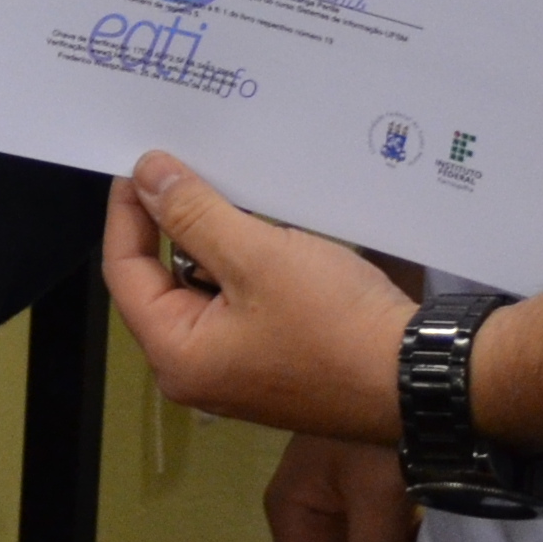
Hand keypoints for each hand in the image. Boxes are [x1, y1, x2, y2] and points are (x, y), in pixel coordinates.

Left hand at [101, 152, 412, 442]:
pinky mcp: (274, 362)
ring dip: (216, 242)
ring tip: (233, 193)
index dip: (127, 212)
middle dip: (175, 224)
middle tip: (190, 168)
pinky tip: (266, 231)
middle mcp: (197, 372)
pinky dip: (246, 266)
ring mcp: (237, 371)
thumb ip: (192, 215)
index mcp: (177, 355)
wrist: (418, 377)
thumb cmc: (332, 323)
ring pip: (205, 289)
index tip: (143, 164)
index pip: (124, 271)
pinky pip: (240, 303)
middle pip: (161, 282)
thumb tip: (144, 175)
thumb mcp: (256, 256)